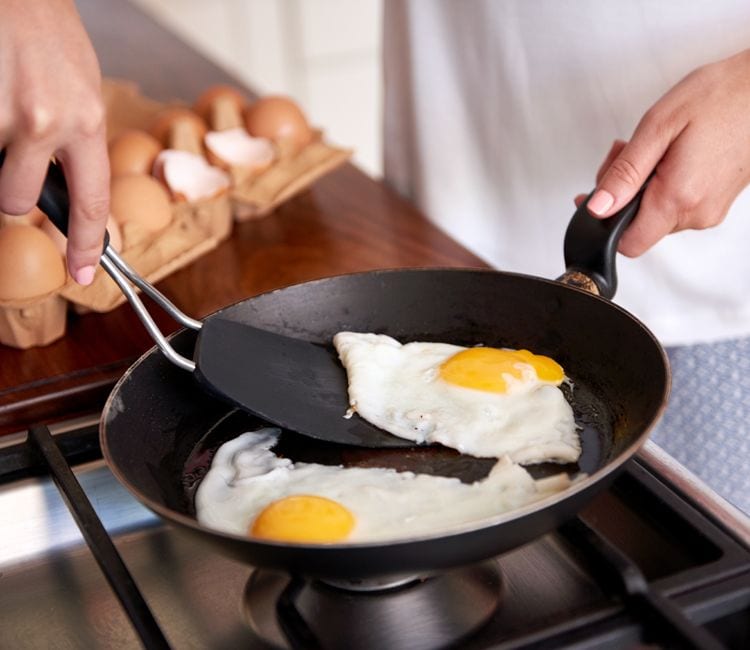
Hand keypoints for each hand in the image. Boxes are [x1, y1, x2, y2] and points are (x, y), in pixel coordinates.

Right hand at [0, 0, 108, 284]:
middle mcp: (44, 122)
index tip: (83, 272)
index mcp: (84, 121)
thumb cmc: (44, 32)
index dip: (84, 244)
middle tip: (13, 149)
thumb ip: (75, 143)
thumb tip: (62, 192)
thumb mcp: (80, 89)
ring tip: (3, 107)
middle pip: (17, 202)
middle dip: (11, 189)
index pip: (90, 203)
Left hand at [578, 49, 749, 256]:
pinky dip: (662, 184)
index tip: (597, 197)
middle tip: (625, 154)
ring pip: (656, 215)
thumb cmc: (720, 97)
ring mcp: (710, 210)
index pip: (628, 243)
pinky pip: (677, 205)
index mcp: (678, 198)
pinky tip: (668, 155)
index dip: (605, 223)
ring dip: (642, 186)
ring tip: (654, 148)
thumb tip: (598, 207)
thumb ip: (624, 173)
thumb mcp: (658, 128)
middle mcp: (697, 213)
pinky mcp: (717, 202)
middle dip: (622, 194)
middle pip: (638, 226)